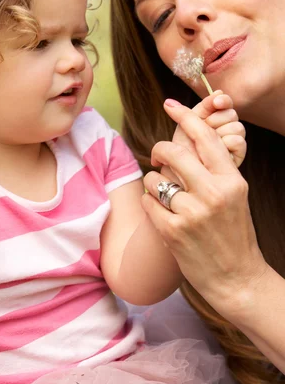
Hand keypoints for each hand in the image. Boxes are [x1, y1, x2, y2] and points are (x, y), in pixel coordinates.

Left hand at [141, 101, 267, 317]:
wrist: (237, 278)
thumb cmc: (234, 235)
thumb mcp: (234, 197)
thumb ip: (213, 172)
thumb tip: (184, 146)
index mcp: (231, 180)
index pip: (205, 137)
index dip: (185, 116)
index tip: (170, 105)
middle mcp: (213, 193)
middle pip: (172, 152)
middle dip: (159, 150)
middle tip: (158, 157)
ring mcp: (191, 213)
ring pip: (154, 179)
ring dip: (153, 184)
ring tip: (165, 197)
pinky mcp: (172, 232)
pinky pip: (147, 203)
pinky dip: (150, 205)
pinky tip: (162, 215)